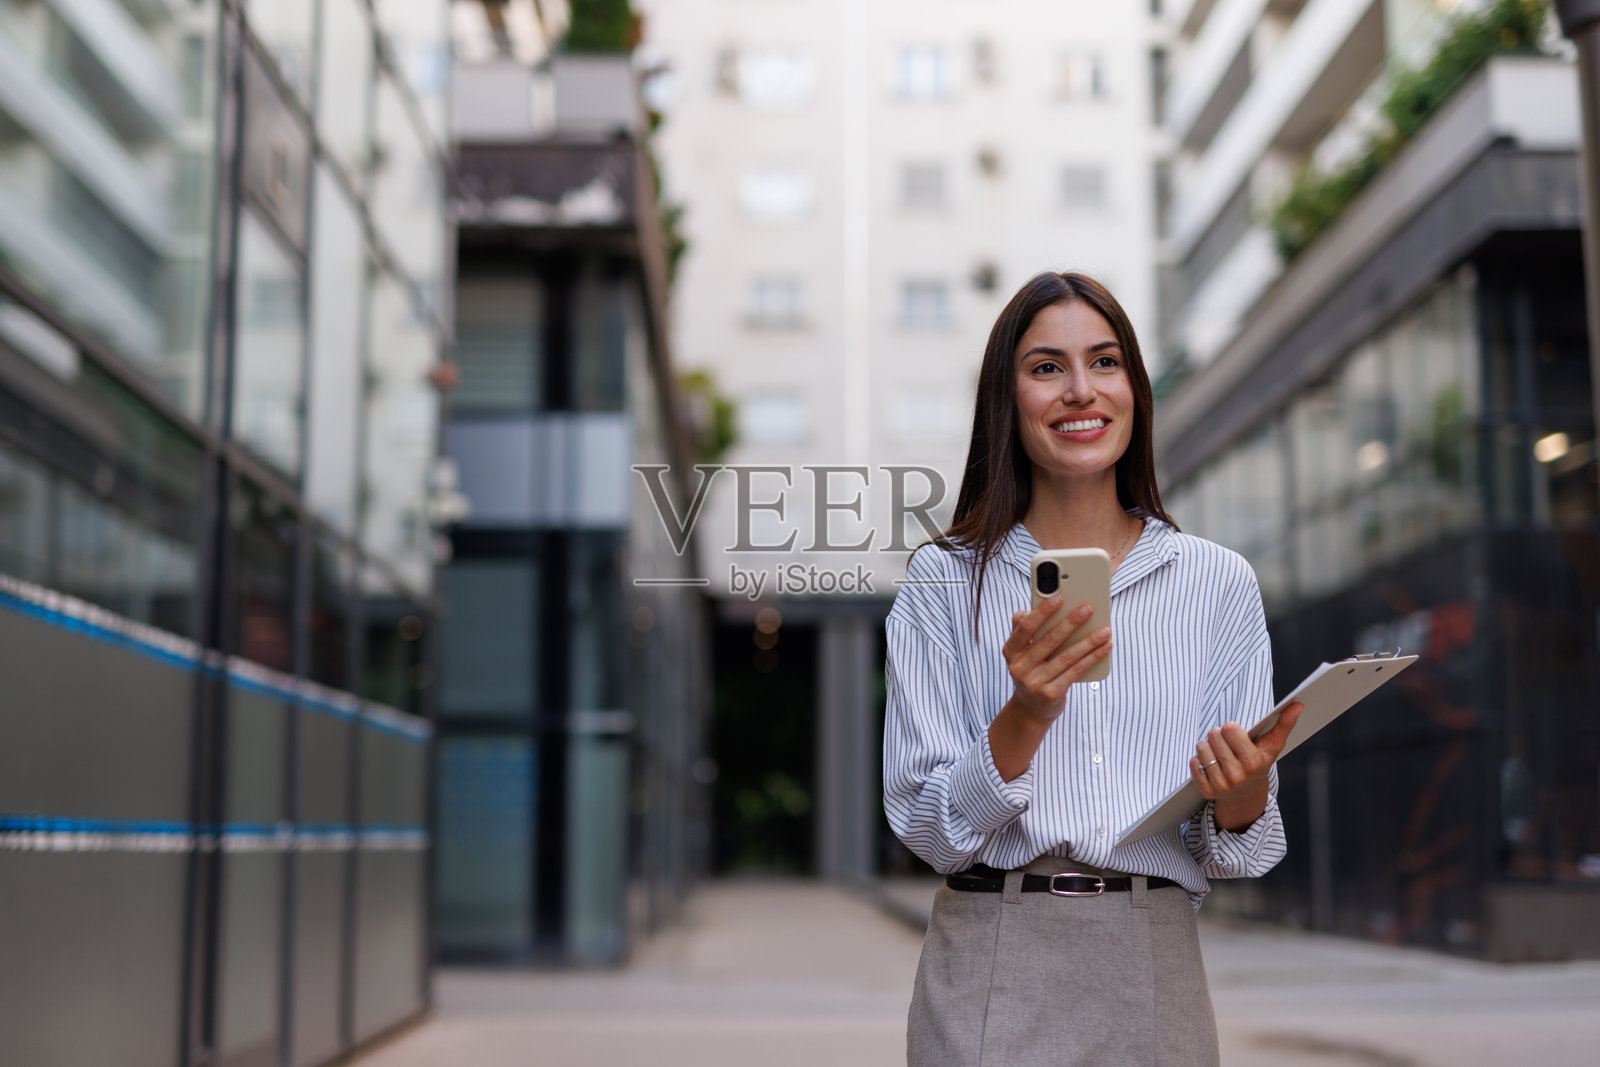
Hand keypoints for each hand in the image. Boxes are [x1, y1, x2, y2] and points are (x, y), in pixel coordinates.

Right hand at [1001, 597, 1111, 725]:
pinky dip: (1093, 658)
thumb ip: (1027, 629)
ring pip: (1067, 657)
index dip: (1042, 612)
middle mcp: (1019, 667)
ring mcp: (1034, 682)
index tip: (1060, 598)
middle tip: (1088, 608)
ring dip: (1089, 641)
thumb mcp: (1022, 651)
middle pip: (1050, 640)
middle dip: (1071, 622)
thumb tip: (1037, 606)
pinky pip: (1076, 671)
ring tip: (1105, 630)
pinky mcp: (1051, 694)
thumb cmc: (1031, 669)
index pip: (1025, 627)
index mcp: (1010, 650)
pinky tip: (1105, 647)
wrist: (1030, 709)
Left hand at [1189, 702, 1303, 831]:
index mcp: (1253, 762)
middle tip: (1226, 744)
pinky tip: (1210, 764)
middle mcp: (1237, 776)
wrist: (1247, 794)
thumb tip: (1298, 704)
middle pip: (1213, 736)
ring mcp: (1221, 785)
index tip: (1235, 733)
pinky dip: (1198, 760)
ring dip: (1207, 747)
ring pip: (1201, 748)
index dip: (1231, 728)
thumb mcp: (1273, 745)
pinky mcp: (1207, 791)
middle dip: (1218, 735)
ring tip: (1219, 753)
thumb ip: (1284, 724)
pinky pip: (1192, 763)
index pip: (1229, 729)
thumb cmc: (1259, 762)